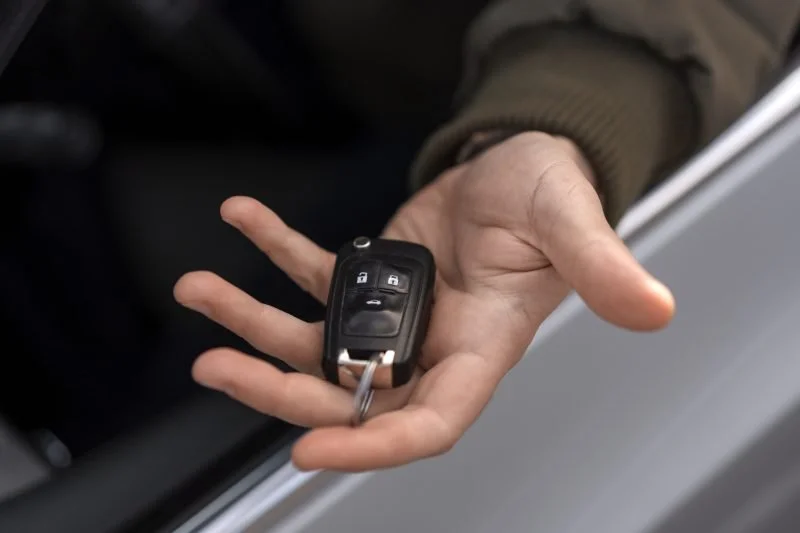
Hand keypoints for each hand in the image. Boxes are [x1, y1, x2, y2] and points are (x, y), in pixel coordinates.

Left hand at [173, 132, 674, 471]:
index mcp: (482, 348)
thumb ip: (602, 265)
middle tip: (218, 369)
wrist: (518, 164)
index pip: (429, 421)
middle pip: (349, 393)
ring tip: (202, 290)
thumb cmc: (549, 195)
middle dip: (280, 389)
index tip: (309, 451)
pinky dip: (275, 250)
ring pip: (316, 340)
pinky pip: (314, 273)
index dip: (373, 447)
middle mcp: (432, 344)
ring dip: (254, 321)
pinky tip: (246, 221)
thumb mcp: (572, 222)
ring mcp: (397, 314)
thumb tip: (652, 307)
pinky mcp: (373, 275)